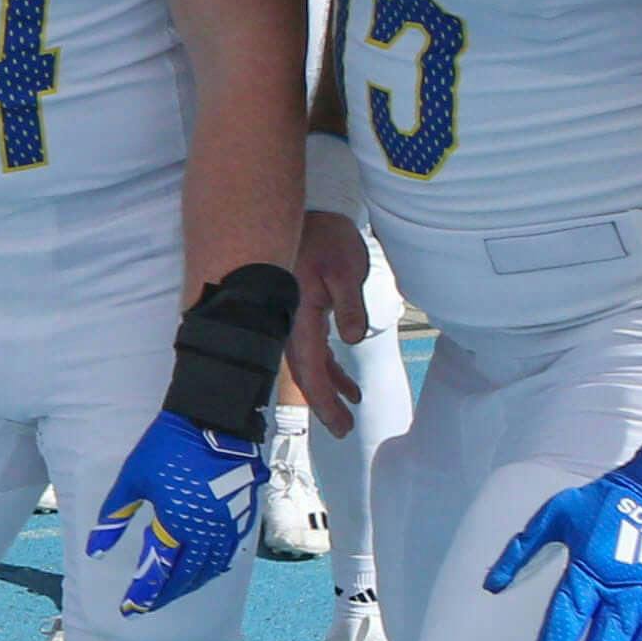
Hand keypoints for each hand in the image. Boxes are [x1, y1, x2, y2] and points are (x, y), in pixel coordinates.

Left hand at [89, 411, 262, 613]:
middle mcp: (207, 532)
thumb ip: (114, 518)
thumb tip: (94, 551)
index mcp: (177, 525)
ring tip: (171, 590)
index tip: (129, 609)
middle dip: (165, 594)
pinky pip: (228, 553)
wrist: (213, 419)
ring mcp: (229, 525)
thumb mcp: (132, 480)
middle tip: (147, 604)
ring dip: (190, 583)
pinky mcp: (242, 514)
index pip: (159, 571)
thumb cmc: (167, 447)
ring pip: (211, 568)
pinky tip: (204, 568)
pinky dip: (213, 567)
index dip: (143, 593)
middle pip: (187, 577)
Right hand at [290, 211, 369, 433]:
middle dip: (325, 403)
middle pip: (306, 374)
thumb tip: (350, 338)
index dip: (325, 401)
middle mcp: (290, 324)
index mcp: (300, 317)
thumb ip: (349, 304)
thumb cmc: (323, 237)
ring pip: (310, 364)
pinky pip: (313, 348)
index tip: (341, 426)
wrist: (300, 211)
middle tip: (344, 429)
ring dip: (329, 387)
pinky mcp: (301, 310)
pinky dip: (329, 367)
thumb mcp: (345, 268)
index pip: (311, 371)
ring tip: (350, 407)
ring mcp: (293, 318)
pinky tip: (346, 379)